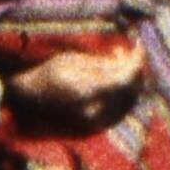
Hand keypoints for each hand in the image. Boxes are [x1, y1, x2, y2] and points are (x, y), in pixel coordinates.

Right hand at [0, 40, 138, 131]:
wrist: (30, 98)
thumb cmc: (49, 72)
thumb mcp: (75, 60)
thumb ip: (105, 64)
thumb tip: (132, 62)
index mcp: (87, 91)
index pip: (126, 78)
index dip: (137, 61)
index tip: (138, 44)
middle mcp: (95, 110)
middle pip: (131, 90)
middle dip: (135, 69)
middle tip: (131, 51)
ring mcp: (97, 121)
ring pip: (129, 100)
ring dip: (131, 80)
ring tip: (120, 61)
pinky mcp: (97, 125)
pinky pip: (121, 109)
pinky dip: (124, 93)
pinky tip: (116, 78)